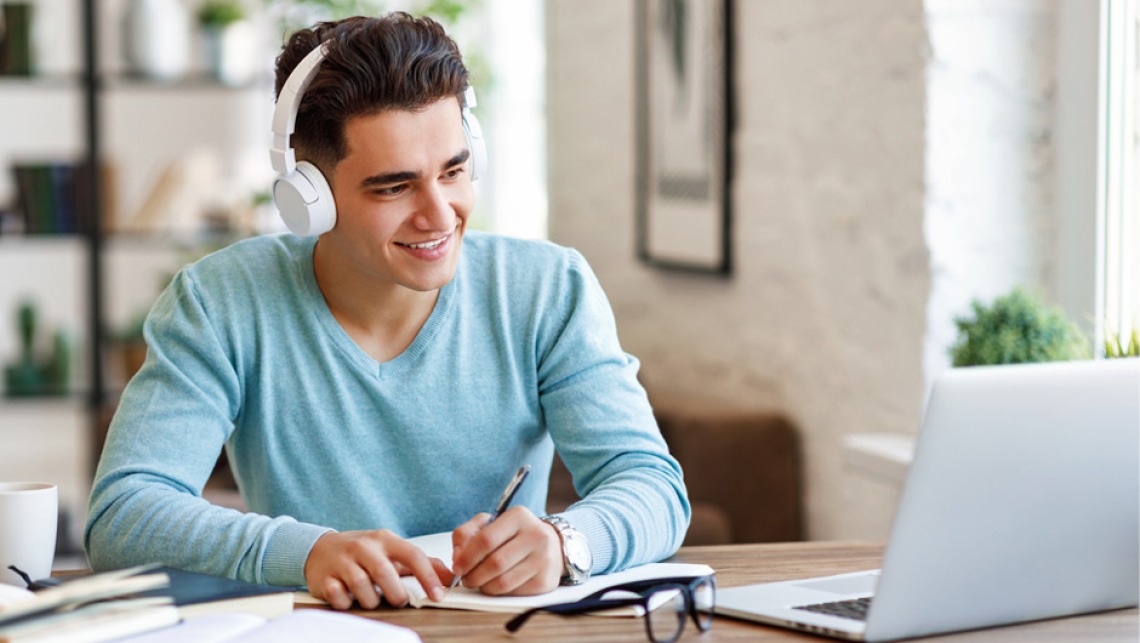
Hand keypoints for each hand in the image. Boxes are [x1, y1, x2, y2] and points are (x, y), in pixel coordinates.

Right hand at [304, 529, 450, 609]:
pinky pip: (339, 597)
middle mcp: (363, 547)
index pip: (412, 554)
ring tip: (372, 598)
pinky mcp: (324, 578)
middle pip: (384, 572)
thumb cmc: (363, 552)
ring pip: (362, 587)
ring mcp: (342, 561)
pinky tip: (349, 598)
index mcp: (384, 539)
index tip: (437, 595)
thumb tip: (449, 577)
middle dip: (396, 593)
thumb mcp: (392, 551)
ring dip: (372, 600)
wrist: (319, 549)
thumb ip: (422, 563)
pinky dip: (347, 603)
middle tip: (399, 600)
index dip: (427, 576)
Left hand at [450, 507, 563, 595]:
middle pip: (494, 563)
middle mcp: (536, 535)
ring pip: (503, 582)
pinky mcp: (546, 580)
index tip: (457, 567)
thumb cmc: (514, 535)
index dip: (467, 557)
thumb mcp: (491, 524)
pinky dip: (499, 592)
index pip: (486, 539)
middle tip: (466, 579)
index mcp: (519, 516)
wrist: (551, 546)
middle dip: (473, 575)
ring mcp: (543, 558)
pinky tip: (496, 585)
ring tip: (479, 583)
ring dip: (484, 587)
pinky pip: (514, 592)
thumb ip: (467, 534)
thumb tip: (457, 557)